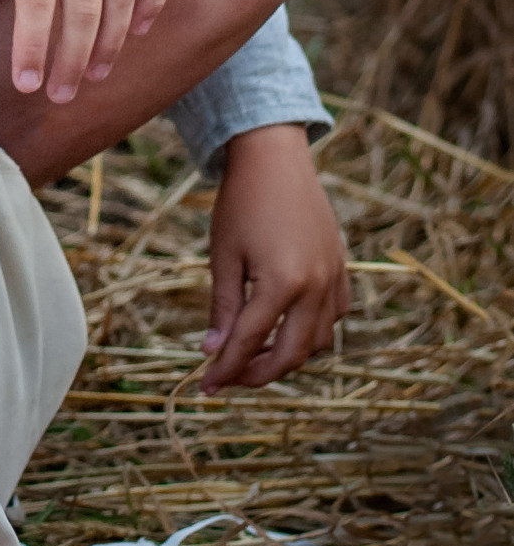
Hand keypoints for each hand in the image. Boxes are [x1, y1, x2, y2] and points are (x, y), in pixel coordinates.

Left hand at [201, 125, 350, 388]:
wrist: (276, 159)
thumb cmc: (241, 203)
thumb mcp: (224, 256)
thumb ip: (223, 308)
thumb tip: (213, 352)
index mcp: (282, 284)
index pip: (250, 343)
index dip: (226, 369)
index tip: (206, 386)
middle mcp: (316, 287)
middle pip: (291, 354)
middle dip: (258, 374)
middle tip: (229, 378)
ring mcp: (334, 278)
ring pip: (318, 341)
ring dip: (287, 355)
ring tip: (253, 354)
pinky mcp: (341, 268)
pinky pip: (334, 316)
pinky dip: (312, 331)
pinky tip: (285, 327)